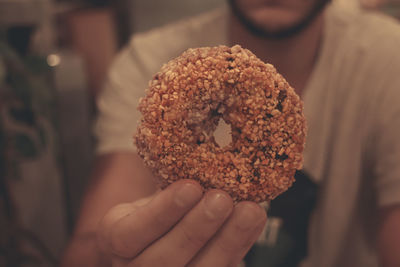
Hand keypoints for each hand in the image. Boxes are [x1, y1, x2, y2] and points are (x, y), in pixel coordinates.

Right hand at [97, 179, 266, 266]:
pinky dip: (240, 245)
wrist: (167, 228)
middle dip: (196, 228)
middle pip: (163, 259)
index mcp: (117, 237)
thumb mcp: (154, 192)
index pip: (130, 233)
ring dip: (227, 241)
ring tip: (249, 211)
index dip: (162, 212)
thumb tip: (204, 149)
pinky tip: (253, 223)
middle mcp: (136, 266)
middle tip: (222, 199)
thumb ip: (170, 184)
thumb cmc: (162, 205)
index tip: (191, 186)